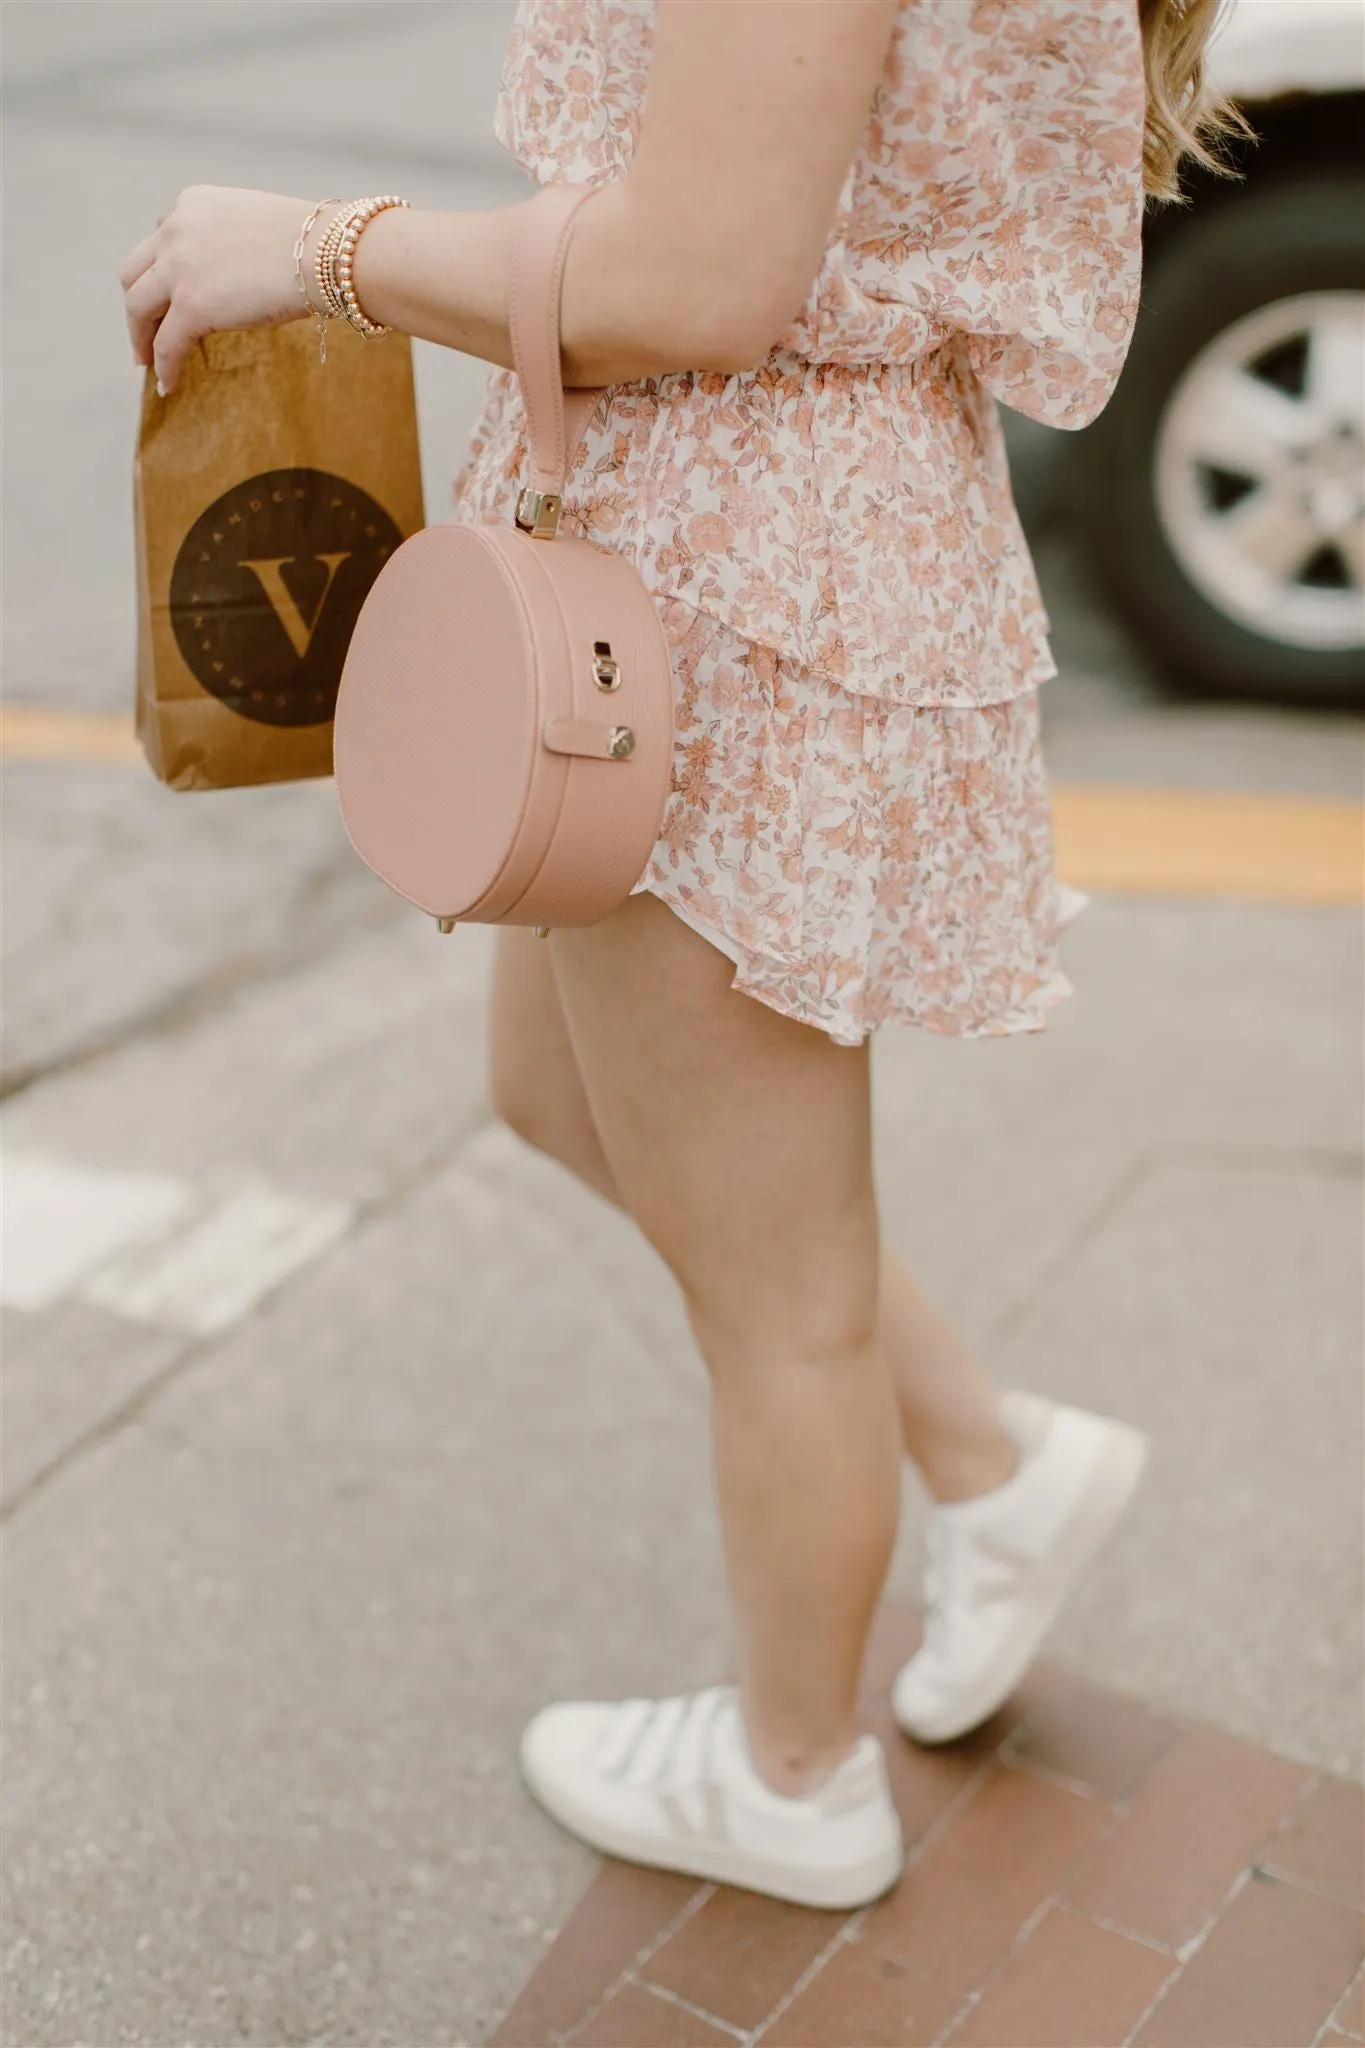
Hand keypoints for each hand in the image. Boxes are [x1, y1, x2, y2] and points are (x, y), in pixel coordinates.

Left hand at [118, 185, 311, 395]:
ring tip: (147, 362)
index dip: (161, 272)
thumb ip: (231, 243)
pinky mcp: (190, 306)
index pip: (161, 240)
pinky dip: (163, 368)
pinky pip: (166, 345)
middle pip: (134, 272)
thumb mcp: (257, 225)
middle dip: (138, 303)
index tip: (165, 296)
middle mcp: (175, 229)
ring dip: (139, 337)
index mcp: (193, 204)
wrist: (324, 254)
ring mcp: (178, 268)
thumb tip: (236, 280)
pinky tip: (168, 385)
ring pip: (137, 307)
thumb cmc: (311, 244)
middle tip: (143, 331)